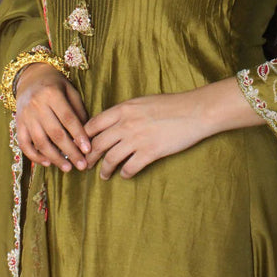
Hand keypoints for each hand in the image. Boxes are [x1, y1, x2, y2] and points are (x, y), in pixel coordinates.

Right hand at [15, 63, 90, 171]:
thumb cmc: (56, 85)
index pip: (68, 118)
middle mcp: (37, 105)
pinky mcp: (18, 124)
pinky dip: (35, 156)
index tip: (88, 150)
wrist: (30, 78)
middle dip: (70, 151)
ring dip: (55, 158)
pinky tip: (48, 163)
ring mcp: (25, 116)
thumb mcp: (70, 90)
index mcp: (52, 94)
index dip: (79, 135)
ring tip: (68, 168)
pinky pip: (24, 144)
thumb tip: (87, 134)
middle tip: (82, 165)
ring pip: (40, 141)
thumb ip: (78, 110)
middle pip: (55, 133)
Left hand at [84, 78, 264, 179]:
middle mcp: (126, 124)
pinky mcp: (150, 153)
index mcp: (123, 109)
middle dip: (89, 156)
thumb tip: (112, 123)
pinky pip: (129, 168)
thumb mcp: (143, 101)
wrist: (194, 111)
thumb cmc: (171, 104)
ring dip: (105, 170)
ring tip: (103, 175)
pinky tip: (125, 175)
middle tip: (86, 164)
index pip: (93, 124)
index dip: (84, 137)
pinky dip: (125, 174)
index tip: (82, 145)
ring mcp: (137, 139)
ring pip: (110, 159)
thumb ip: (126, 112)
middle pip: (98, 144)